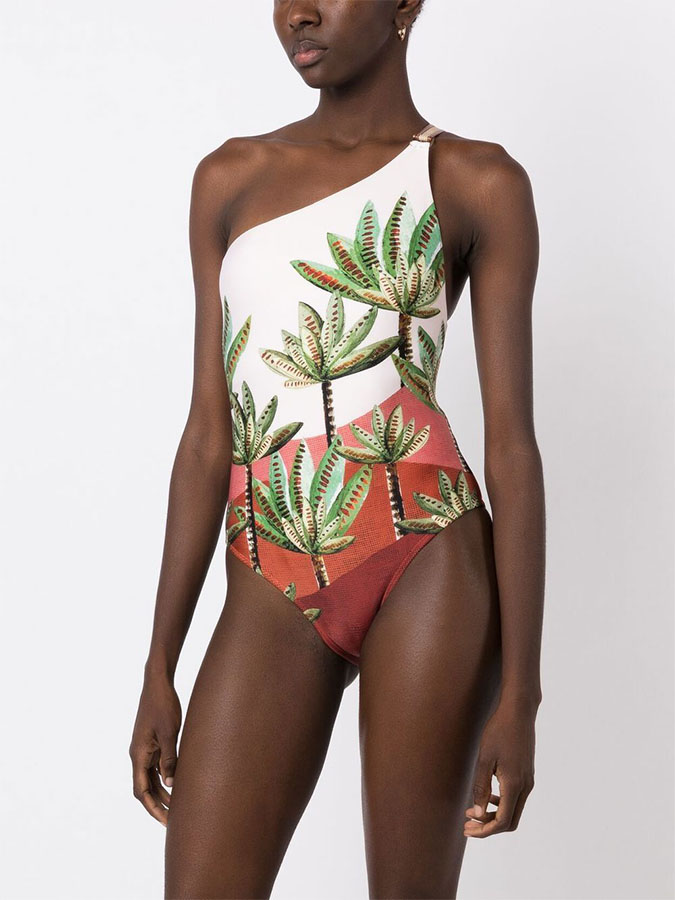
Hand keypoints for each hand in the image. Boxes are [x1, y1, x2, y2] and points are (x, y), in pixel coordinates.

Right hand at [129, 672, 181, 825]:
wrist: (157, 683)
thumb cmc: (163, 705)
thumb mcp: (169, 732)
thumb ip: (169, 757)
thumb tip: (170, 784)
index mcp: (139, 754)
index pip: (141, 791)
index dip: (152, 808)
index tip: (166, 822)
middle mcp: (138, 754)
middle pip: (145, 788)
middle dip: (158, 806)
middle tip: (174, 822)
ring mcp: (145, 749)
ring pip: (151, 778)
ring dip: (162, 793)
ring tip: (178, 808)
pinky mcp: (152, 742)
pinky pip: (156, 766)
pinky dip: (165, 778)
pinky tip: (178, 784)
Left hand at [464, 696, 537, 837]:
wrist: (519, 712)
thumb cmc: (499, 732)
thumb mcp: (484, 758)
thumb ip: (481, 787)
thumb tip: (477, 813)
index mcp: (514, 785)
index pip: (501, 821)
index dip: (484, 830)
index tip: (466, 829)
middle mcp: (525, 787)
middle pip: (510, 822)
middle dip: (488, 827)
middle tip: (467, 824)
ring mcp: (529, 781)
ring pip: (513, 811)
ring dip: (494, 815)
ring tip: (472, 811)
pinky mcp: (527, 775)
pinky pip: (516, 799)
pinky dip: (501, 804)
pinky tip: (486, 795)